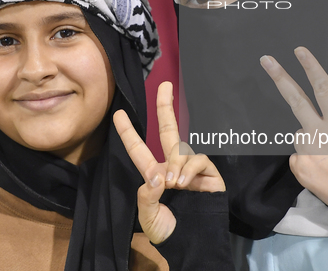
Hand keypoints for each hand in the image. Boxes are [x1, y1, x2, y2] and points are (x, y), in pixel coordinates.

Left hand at [114, 81, 224, 244]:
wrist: (193, 242)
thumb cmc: (168, 231)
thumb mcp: (148, 216)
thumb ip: (148, 196)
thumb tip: (158, 175)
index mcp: (155, 174)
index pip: (139, 150)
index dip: (129, 132)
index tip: (118, 114)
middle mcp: (173, 165)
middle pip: (168, 129)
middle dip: (165, 106)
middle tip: (164, 84)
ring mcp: (191, 168)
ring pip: (182, 149)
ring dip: (176, 164)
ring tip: (174, 184)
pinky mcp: (209, 173)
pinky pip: (197, 160)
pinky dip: (189, 169)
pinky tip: (184, 183)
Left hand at [260, 47, 327, 221]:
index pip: (323, 88)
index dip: (311, 67)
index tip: (299, 52)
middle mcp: (319, 133)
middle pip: (296, 99)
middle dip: (280, 77)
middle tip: (266, 61)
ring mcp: (307, 150)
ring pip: (301, 135)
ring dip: (312, 141)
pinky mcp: (299, 166)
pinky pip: (300, 156)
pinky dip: (310, 160)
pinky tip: (325, 169)